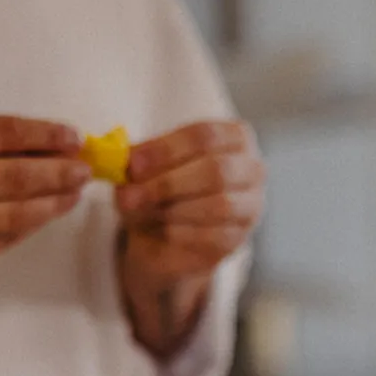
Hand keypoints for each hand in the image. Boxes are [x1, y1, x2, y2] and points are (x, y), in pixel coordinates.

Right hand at [0, 116, 87, 288]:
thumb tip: (39, 144)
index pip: (2, 133)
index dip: (43, 134)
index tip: (71, 137)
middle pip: (16, 175)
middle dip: (59, 171)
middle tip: (84, 169)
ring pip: (16, 213)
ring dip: (54, 203)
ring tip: (74, 193)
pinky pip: (3, 241)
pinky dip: (29, 228)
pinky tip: (46, 216)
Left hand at [114, 120, 263, 357]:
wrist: (165, 235)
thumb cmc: (160, 189)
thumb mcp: (144, 169)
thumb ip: (137, 162)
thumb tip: (123, 162)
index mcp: (234, 137)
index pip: (204, 136)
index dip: (166, 149)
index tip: (132, 164)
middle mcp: (252, 169)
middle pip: (216, 170)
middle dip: (168, 183)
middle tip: (130, 196)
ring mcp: (251, 207)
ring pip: (218, 205)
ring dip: (173, 209)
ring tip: (142, 212)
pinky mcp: (240, 240)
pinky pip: (214, 236)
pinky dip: (182, 232)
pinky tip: (161, 229)